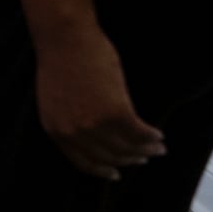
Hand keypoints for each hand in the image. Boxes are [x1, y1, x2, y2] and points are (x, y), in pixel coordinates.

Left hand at [34, 22, 164, 179]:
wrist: (64, 37)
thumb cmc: (59, 60)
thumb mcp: (55, 100)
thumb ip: (69, 120)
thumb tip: (92, 135)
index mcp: (55, 130)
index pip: (82, 162)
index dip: (102, 170)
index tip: (115, 174)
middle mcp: (74, 132)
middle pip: (109, 157)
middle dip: (129, 160)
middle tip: (143, 158)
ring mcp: (94, 124)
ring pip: (126, 148)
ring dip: (145, 150)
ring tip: (156, 148)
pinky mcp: (116, 112)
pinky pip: (139, 132)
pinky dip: (151, 136)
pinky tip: (158, 135)